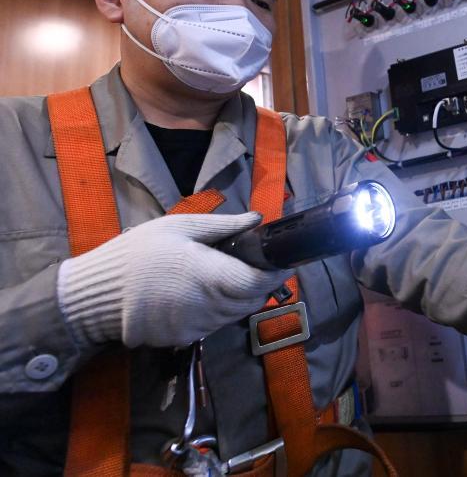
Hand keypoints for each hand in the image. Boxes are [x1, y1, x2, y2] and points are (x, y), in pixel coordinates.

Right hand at [57, 212, 291, 347]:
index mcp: (211, 275)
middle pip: (252, 300)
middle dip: (260, 284)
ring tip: (228, 277)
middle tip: (255, 266)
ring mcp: (198, 326)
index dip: (274, 273)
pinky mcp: (185, 338)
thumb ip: (223, 226)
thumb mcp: (180, 227)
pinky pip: (215, 325)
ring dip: (241, 298)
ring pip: (236, 314)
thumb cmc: (139, 253)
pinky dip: (219, 311)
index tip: (279, 262)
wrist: (96, 294)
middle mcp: (209, 305)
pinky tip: (204, 294)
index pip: (258, 283)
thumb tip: (257, 219)